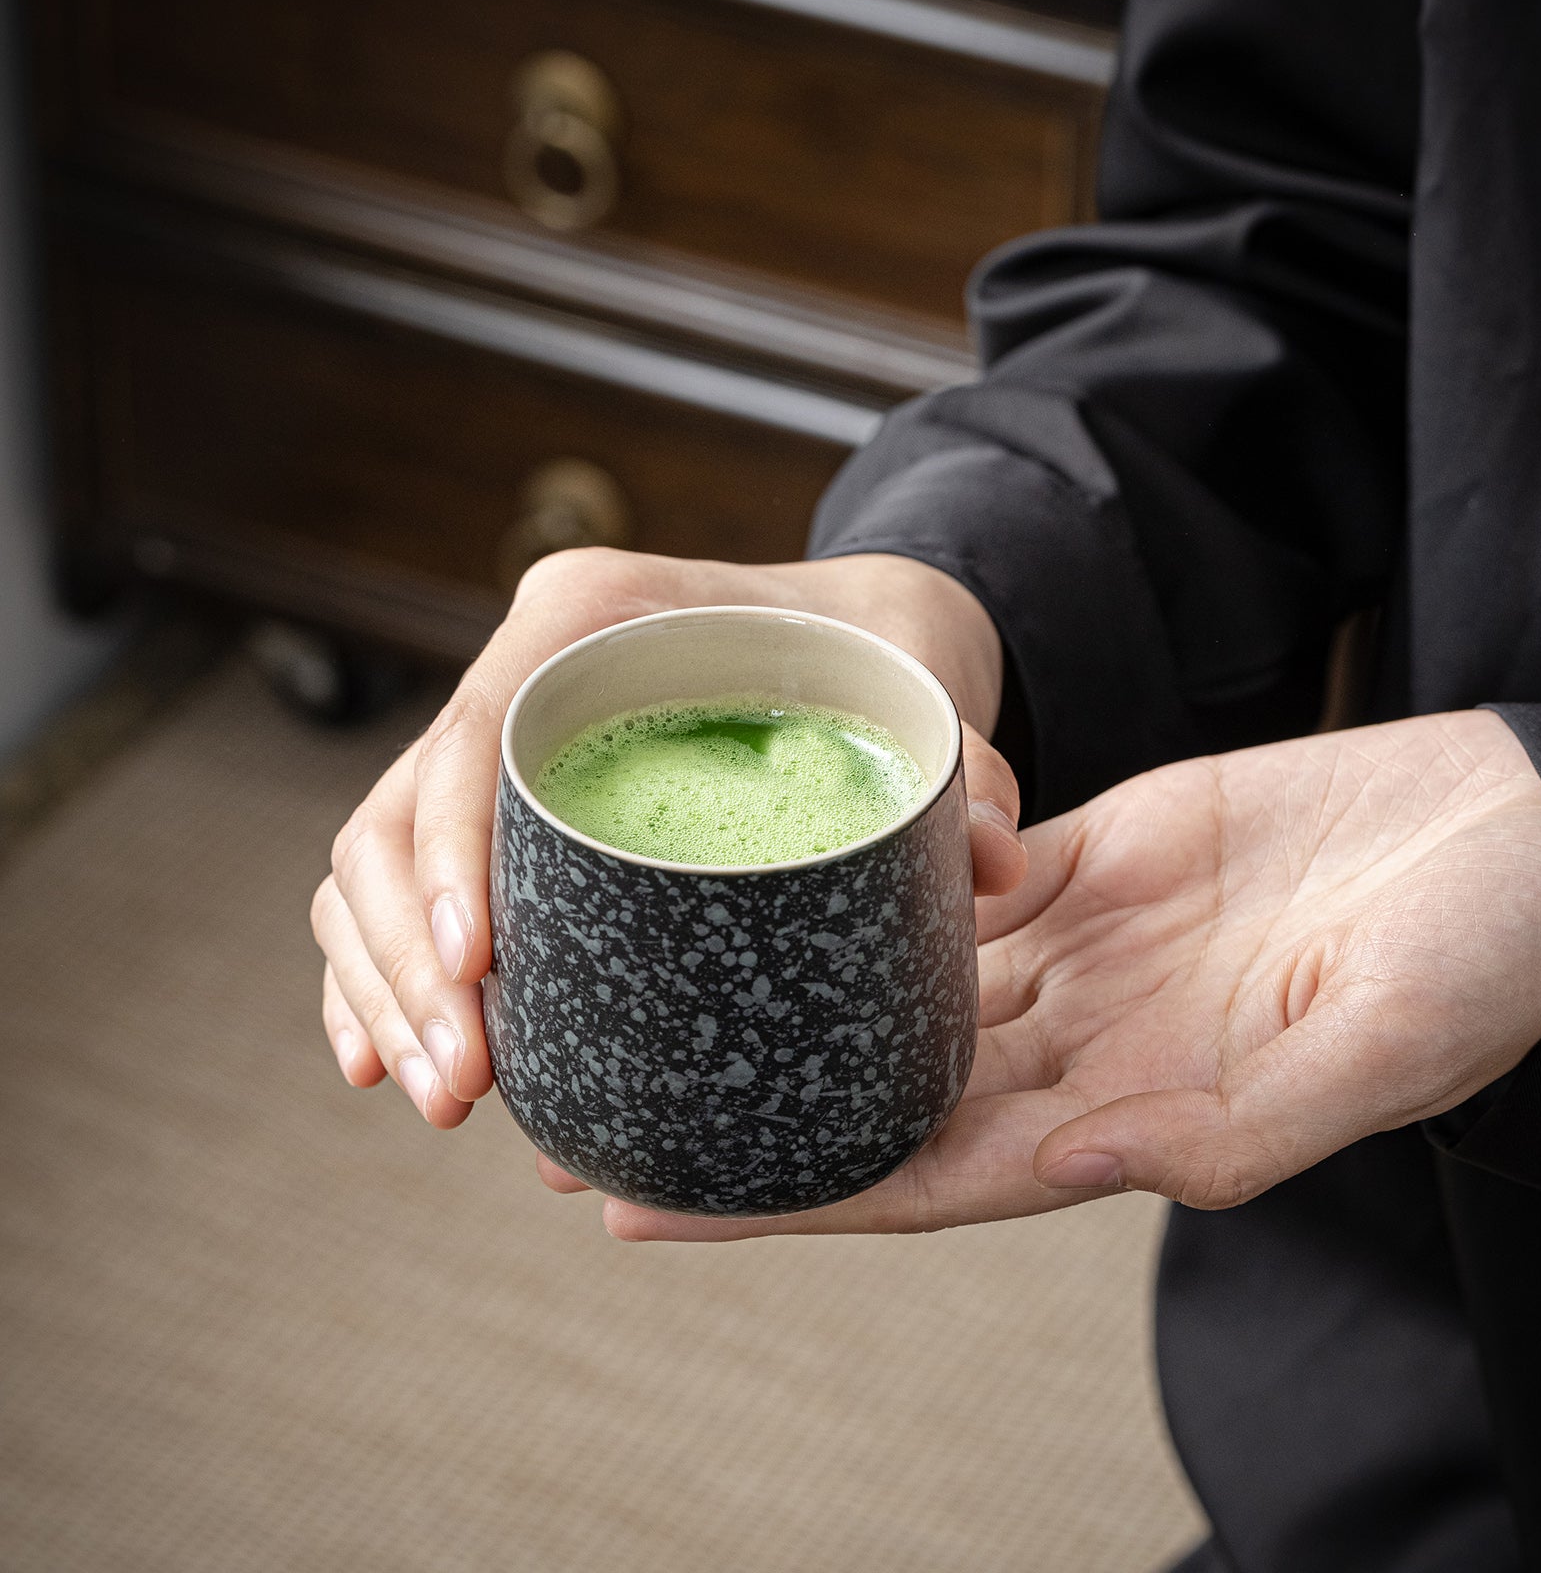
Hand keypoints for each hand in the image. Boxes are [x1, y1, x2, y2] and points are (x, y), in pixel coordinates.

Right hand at [310, 549, 1026, 1126]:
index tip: (478, 971)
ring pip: (371, 864)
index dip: (448, 851)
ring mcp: (496, 740)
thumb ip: (964, 765)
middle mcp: (521, 674)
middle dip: (406, 962)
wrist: (843, 627)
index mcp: (593, 618)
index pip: (477, 728)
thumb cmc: (865, 646)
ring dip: (383, 987)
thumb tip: (992, 869)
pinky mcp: (498, 808)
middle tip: (468, 1085)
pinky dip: (379, 973)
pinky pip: (397, 888)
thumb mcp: (917, 682)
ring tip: (447, 1099)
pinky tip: (388, 1061)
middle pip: (394, 816)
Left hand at [602, 709, 1540, 1239]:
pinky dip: (864, 884)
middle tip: (591, 1105)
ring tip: (654, 987)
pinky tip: (779, 876)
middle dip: (738, 1104)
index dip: (782, 1202)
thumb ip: (1244, 1122)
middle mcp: (1083, 1045)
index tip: (641, 1210)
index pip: (918, 1176)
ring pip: (891, 987)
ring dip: (775, 993)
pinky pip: (950, 880)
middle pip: (869, 1087)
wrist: (1523, 841)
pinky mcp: (1092, 862)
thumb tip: (1080, 1160)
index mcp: (1136, 1114)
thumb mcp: (1387, 1043)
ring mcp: (1081, 953)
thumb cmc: (1485, 957)